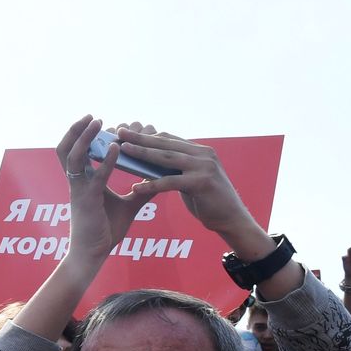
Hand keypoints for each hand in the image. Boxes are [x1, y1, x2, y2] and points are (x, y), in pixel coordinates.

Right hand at [57, 116, 159, 262]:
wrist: (93, 254)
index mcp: (84, 182)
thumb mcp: (129, 206)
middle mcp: (77, 182)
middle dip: (77, 130)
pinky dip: (105, 160)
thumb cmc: (106, 231)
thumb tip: (161, 179)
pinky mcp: (88, 200)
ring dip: (84, 137)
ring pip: (72, 156)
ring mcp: (79, 190)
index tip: (106, 125)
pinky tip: (116, 148)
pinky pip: (95, 176)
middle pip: (66, 148)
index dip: (87, 136)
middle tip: (93, 116)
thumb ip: (142, 191)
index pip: (79, 152)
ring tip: (97, 122)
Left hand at [108, 124, 265, 247]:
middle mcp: (203, 154)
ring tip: (124, 151)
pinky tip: (135, 188)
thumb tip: (148, 163)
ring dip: (143, 153)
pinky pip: (170, 182)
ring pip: (166, 159)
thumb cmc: (207, 200)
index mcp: (200, 151)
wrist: (231, 218)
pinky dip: (151, 185)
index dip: (146, 135)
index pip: (168, 139)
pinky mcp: (201, 183)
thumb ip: (175, 169)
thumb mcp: (190, 179)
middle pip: (165, 144)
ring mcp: (204, 167)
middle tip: (120, 132)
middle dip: (140, 138)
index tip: (127, 133)